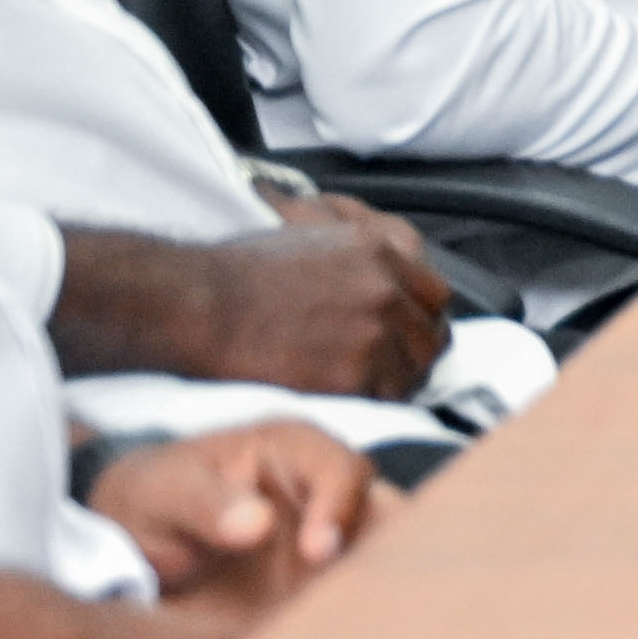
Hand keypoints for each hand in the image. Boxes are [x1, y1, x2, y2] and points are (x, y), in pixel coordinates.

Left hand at [86, 422, 388, 610]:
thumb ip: (205, 502)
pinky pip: (351, 602)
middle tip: (360, 603)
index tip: (316, 552)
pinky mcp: (323, 586)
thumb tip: (257, 524)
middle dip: (384, 556)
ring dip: (372, 595)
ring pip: (379, 562)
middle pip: (384, 516)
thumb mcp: (163, 492)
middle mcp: (328, 493)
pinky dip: (350, 624)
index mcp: (297, 449)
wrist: (135, 542)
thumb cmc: (152, 498)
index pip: (344, 470)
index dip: (339, 507)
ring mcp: (332, 540)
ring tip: (349, 634)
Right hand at [194, 202, 449, 397]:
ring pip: (414, 370)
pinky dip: (373, 401)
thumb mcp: (312, 237)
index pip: (435, 295)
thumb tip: (376, 277)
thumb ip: (357, 259)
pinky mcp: (353, 373)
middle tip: (394, 369)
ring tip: (369, 388)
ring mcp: (373, 332)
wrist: (202, 307)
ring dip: (397, 381)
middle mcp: (385, 289)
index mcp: (378, 251)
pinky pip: (385, 397)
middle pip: (431, 335)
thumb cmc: (237, 274)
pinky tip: (350, 399)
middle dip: (416, 353)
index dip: (423, 319)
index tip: (409, 335)